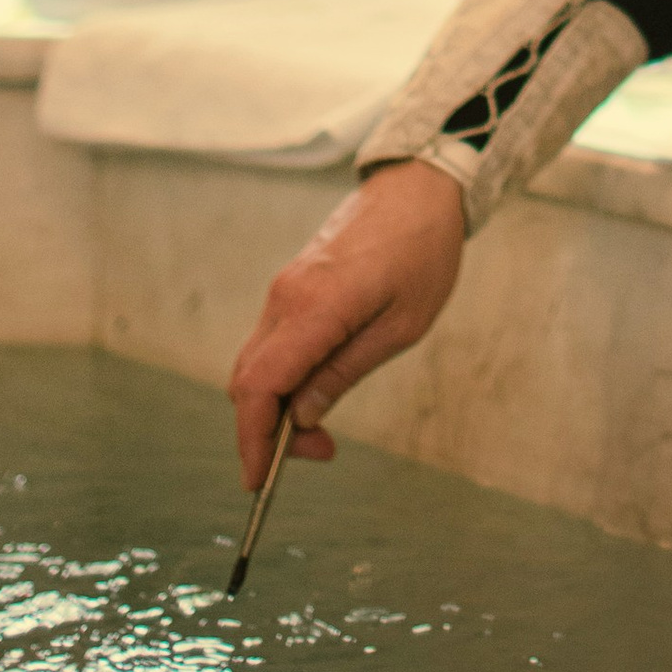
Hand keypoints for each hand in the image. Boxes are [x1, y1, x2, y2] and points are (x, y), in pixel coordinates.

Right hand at [230, 161, 466, 484]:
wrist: (418, 189)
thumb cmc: (422, 254)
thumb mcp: (400, 326)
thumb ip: (345, 372)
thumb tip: (303, 419)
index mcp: (314, 308)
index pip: (260, 387)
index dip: (253, 441)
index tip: (259, 482)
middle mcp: (285, 298)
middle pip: (248, 382)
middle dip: (266, 432)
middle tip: (320, 453)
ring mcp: (283, 290)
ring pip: (256, 364)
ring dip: (274, 407)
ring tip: (321, 430)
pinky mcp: (291, 288)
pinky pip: (271, 344)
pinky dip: (280, 379)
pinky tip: (314, 392)